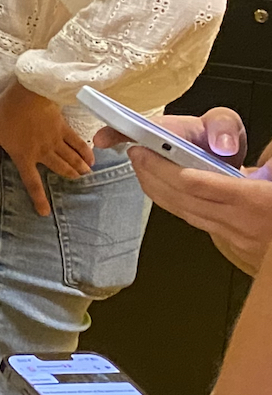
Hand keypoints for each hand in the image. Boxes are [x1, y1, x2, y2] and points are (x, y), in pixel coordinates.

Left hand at [0, 81, 93, 216]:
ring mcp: (56, 140)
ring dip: (79, 167)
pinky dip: (86, 151)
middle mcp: (43, 152)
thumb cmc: (5, 113)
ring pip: (70, 158)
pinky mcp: (64, 127)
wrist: (27, 94)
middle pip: (58, 168)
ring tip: (86, 174)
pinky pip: (77, 142)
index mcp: (24, 157)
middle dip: (68, 176)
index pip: (31, 182)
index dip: (39, 198)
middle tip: (78, 182)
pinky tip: (92, 157)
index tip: (46, 212)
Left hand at [94, 109, 270, 274]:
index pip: (197, 184)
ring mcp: (237, 240)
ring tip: (143, 169)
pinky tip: (168, 193)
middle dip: (154, 174)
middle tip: (136, 154)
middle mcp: (242, 224)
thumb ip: (267, 161)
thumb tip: (243, 146)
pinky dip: (178, 206)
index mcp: (257, 203)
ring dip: (160, 190)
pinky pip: (198, 223)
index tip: (148, 149)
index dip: (166, 165)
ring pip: (186, 213)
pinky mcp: (236, 248)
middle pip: (183, 198)